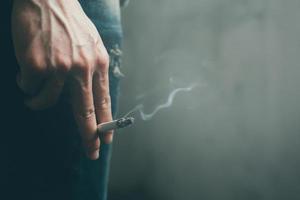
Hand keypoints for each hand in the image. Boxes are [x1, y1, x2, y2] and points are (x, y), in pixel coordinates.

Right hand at [12, 0, 112, 159]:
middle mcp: (82, 68)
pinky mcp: (38, 65)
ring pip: (47, 101)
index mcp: (98, 64)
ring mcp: (60, 68)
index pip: (103, 101)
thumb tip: (88, 96)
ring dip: (37, 101)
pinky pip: (28, 88)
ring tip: (33, 89)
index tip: (105, 140)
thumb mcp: (91, 45)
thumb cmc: (69, 23)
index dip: (105, 123)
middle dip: (89, 135)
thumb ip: (92, 70)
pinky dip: (25, 83)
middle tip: (91, 152)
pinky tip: (26, 68)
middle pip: (86, 111)